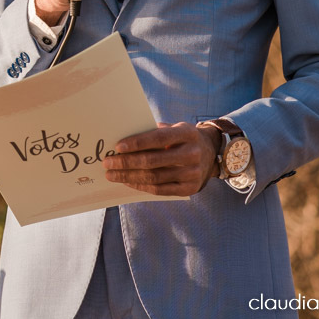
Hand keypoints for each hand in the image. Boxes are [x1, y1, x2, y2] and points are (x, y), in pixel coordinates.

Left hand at [102, 122, 220, 195]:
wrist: (210, 153)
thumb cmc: (182, 138)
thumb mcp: (174, 128)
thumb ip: (153, 131)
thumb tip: (123, 141)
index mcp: (187, 134)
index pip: (159, 138)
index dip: (137, 143)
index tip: (118, 146)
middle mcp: (192, 154)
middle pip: (153, 161)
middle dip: (127, 162)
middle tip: (108, 163)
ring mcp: (192, 173)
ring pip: (154, 177)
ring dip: (129, 176)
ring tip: (112, 174)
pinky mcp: (189, 188)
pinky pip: (160, 190)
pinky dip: (141, 186)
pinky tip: (127, 181)